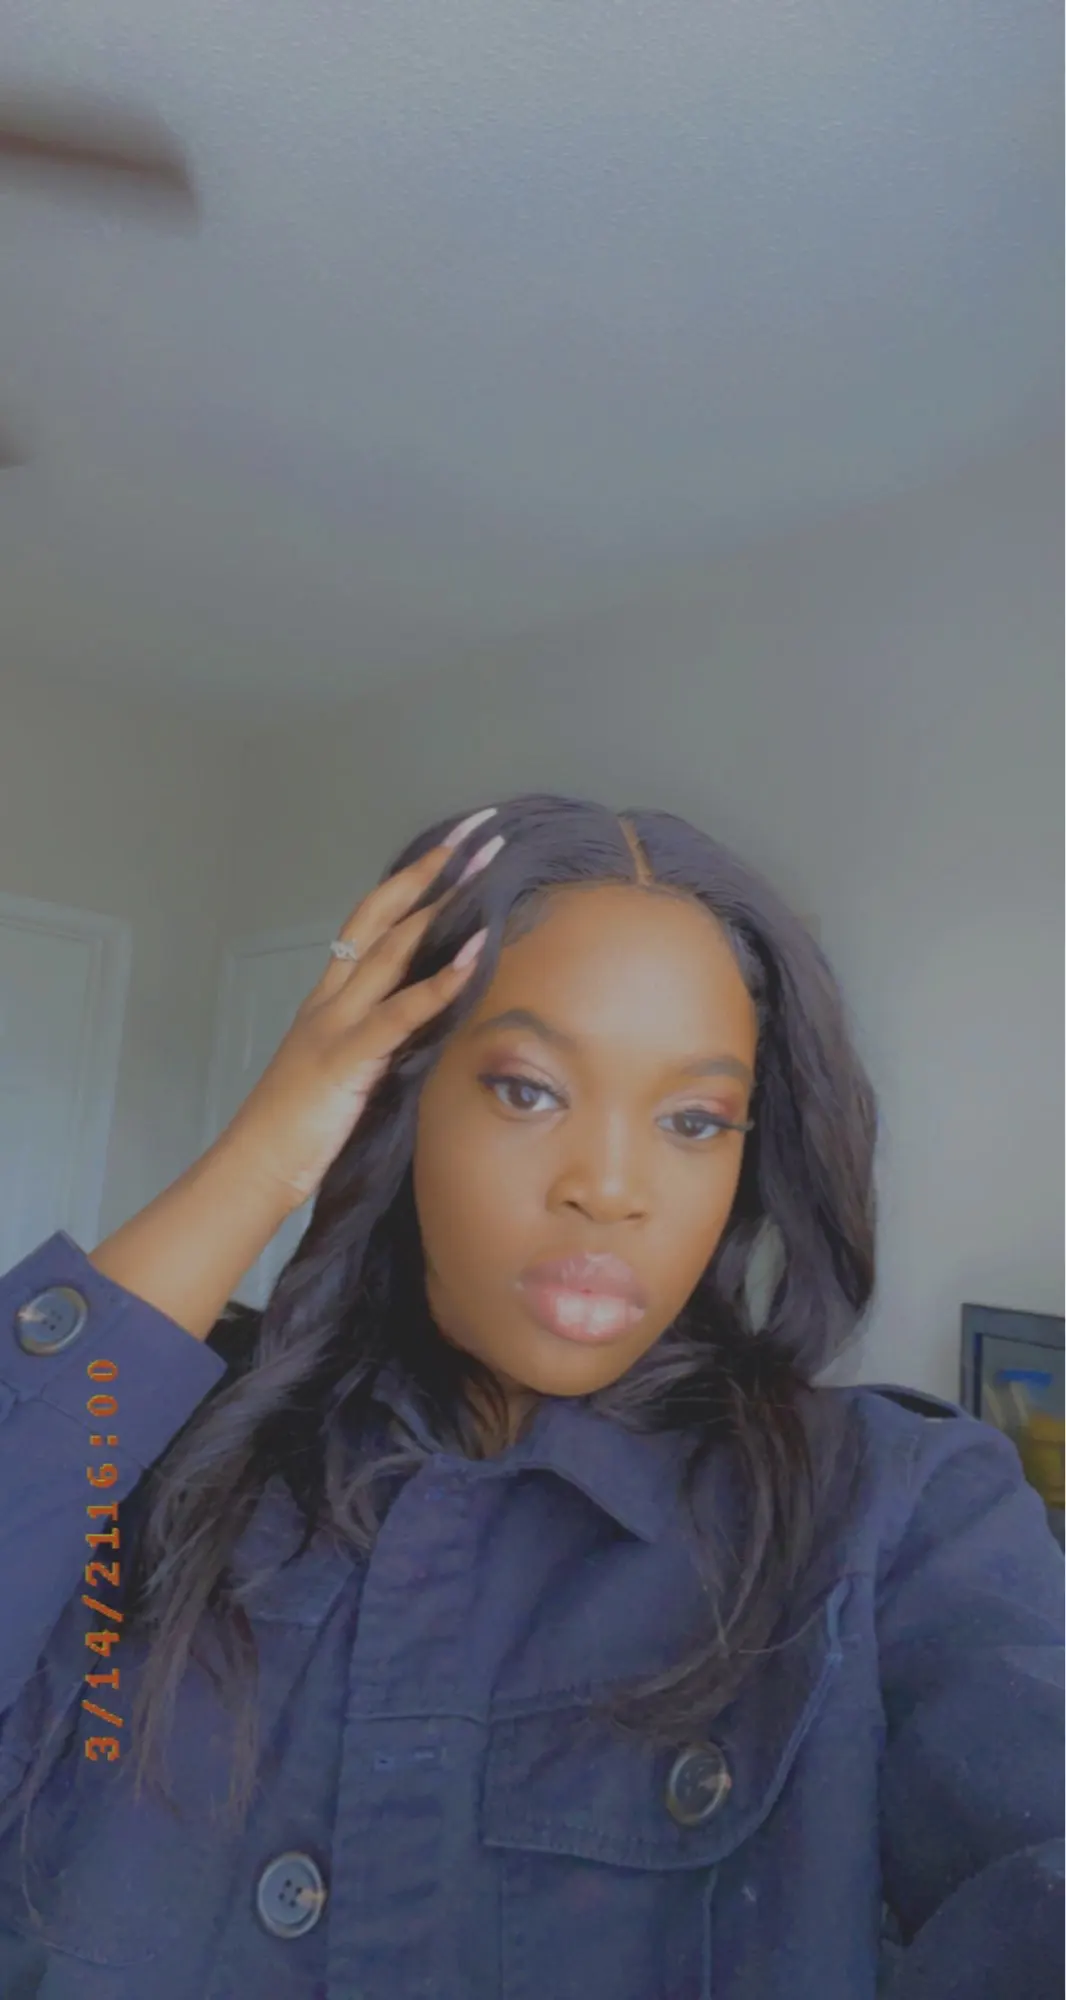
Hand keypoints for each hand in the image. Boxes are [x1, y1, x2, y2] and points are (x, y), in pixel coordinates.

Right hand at [217, 809, 499, 1212]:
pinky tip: (476, 956)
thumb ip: (377, 1043)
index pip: (369, 927)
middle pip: (379, 919)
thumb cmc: (297, 1131)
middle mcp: (329, 1001)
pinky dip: (440, 982)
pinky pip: (400, 1013)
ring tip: (483, 873)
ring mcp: (335, 1025)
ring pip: (390, 950)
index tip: (447, 853)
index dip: (406, 886)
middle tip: (473, 836)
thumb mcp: (344, 1073)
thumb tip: (424, 1027)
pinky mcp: (346, 1058)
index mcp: (328, 1002)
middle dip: (427, 874)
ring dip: (440, 909)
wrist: (253, 1168)